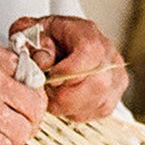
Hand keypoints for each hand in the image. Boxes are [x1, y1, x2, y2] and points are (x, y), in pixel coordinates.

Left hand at [8, 15, 127, 122]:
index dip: (69, 71)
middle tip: (48, 92)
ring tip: (54, 96)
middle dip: (66, 96)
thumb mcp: (28, 32)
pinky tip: (66, 102)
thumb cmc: (44, 39)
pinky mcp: (114, 93)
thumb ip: (29, 41)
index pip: (90, 52)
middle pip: (99, 83)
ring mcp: (115, 74)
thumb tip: (43, 60)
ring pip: (100, 101)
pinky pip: (100, 111)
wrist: (57, 43)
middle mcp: (107, 52)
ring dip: (70, 106)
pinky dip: (78, 112)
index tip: (50, 78)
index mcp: (86, 32)